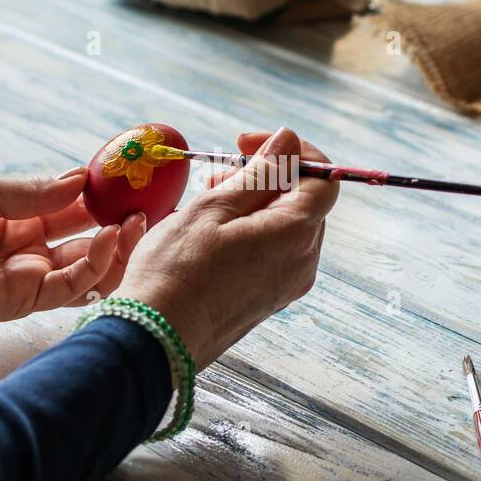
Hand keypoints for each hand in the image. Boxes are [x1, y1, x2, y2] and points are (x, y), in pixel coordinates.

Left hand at [0, 169, 144, 335]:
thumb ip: (31, 192)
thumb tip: (79, 179)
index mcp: (17, 218)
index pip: (72, 208)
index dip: (103, 197)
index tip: (131, 181)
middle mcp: (29, 249)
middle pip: (89, 241)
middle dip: (119, 224)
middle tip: (145, 206)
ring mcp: (27, 277)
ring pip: (89, 269)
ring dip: (116, 247)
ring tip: (132, 222)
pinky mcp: (21, 302)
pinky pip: (70, 287)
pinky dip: (94, 267)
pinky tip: (106, 239)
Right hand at [116, 128, 337, 366]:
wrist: (155, 338)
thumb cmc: (177, 270)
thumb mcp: (215, 207)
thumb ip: (259, 172)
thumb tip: (288, 141)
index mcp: (296, 235)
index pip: (324, 180)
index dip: (292, 152)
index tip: (247, 143)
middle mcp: (302, 262)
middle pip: (303, 202)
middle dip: (266, 176)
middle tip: (217, 173)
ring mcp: (287, 285)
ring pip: (285, 227)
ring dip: (253, 203)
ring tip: (208, 198)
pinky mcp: (269, 300)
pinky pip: (273, 252)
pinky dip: (250, 230)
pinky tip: (212, 231)